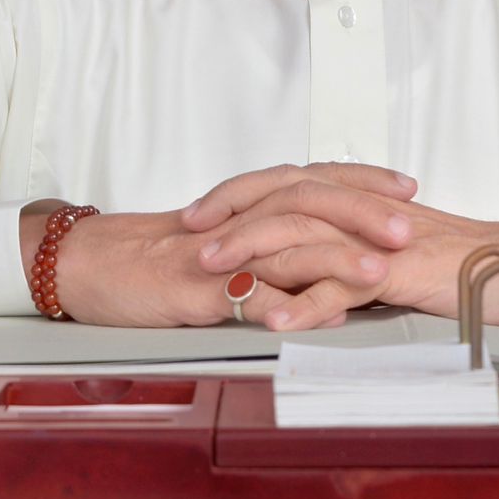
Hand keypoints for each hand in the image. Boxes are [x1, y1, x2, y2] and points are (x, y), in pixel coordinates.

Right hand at [22, 164, 420, 327]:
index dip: (364, 181)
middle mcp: (239, 221)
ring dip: (333, 259)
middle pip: (309, 202)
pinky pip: (236, 296)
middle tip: (408, 228)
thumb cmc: (159, 262)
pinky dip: (271, 305)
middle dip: (364, 213)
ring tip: (376, 273)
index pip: (316, 181)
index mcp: (250, 207)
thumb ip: (275, 258)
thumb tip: (332, 282)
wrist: (90, 264)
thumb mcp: (227, 253)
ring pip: (281, 246)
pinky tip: (303, 318)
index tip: (408, 187)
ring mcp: (217, 254)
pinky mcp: (191, 289)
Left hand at [182, 163, 498, 330]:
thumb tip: (299, 262)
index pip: (284, 183)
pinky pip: (340, 287)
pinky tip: (275, 321)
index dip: (236, 194)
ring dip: (251, 255)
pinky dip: (304, 305)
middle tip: (189, 236)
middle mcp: (359, 210)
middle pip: (281, 199)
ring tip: (214, 274)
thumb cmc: (451, 261)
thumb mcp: (384, 247)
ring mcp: (374, 239)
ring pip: (301, 236)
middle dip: (228, 216)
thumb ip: (342, 247)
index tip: (197, 213)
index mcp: (354, 200)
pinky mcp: (394, 272)